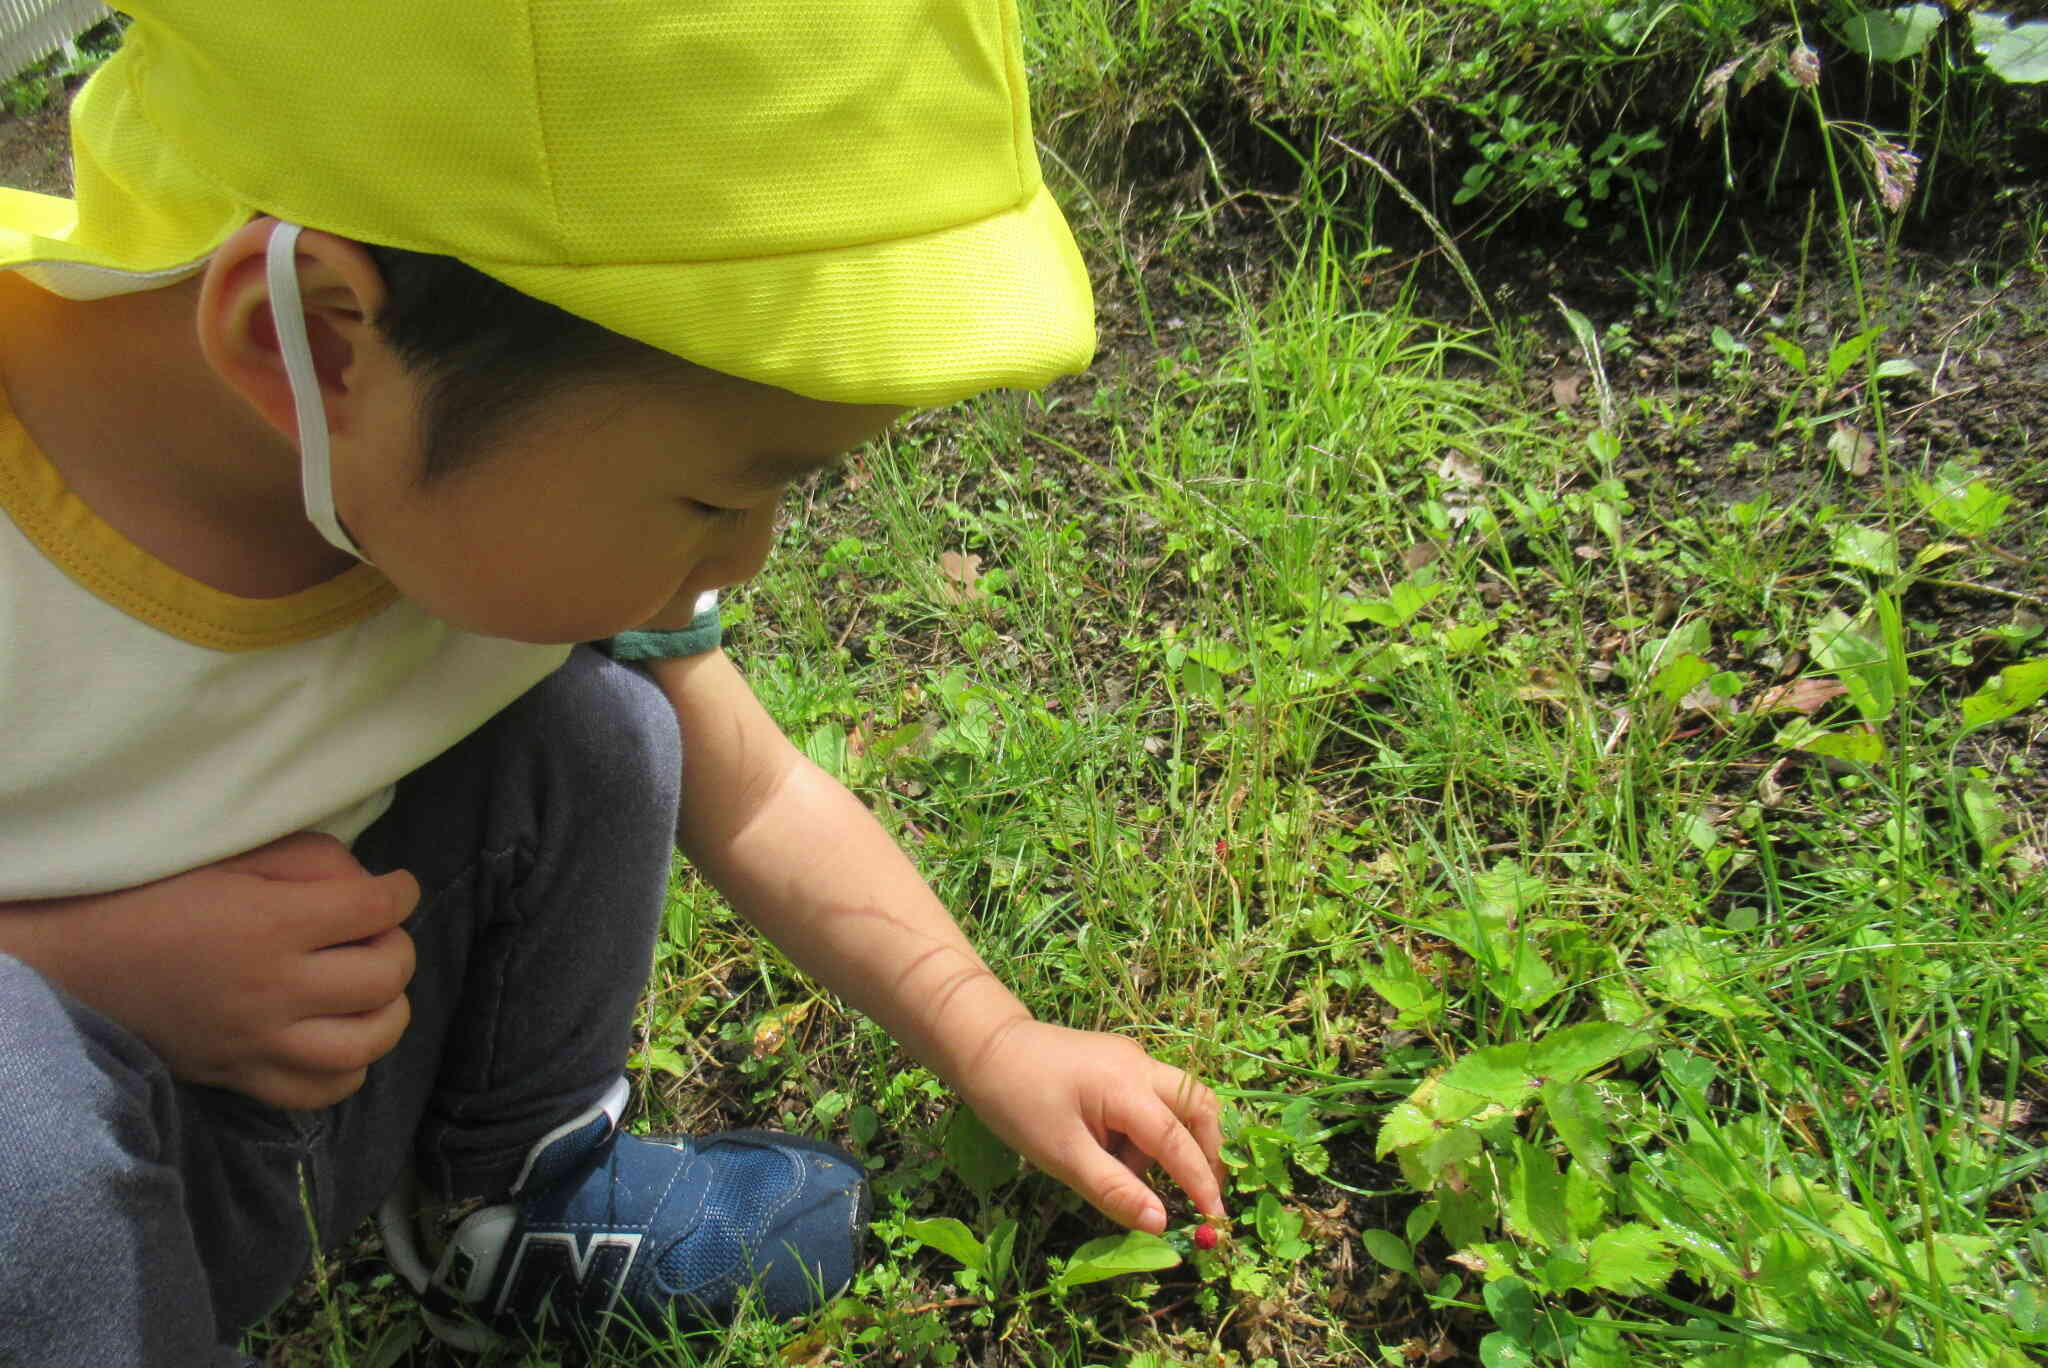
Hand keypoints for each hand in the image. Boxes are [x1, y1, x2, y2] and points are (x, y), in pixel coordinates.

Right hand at [5, 833, 417, 1108]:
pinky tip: (342, 1037)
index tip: (396, 886)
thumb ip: (307, 861)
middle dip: (399, 946)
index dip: (401, 890)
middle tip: (380, 933)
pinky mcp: (238, 1076)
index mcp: (270, 924)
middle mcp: (273, 990)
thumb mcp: (229, 855)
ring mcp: (257, 1042)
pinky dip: (348, 1068)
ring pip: (367, 1044)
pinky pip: (319, 1092)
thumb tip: (368, 884)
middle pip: (385, 976)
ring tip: (374, 989)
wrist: (71, 963)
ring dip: (388, 1011)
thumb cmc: (148, 897)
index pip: (375, 908)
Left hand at [958, 1019, 1226, 1232]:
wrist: (984, 1047)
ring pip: (1178, 1101)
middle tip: (1202, 1193)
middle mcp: (1140, 1066)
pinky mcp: (1116, 1063)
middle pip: (1200, 1105)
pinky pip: (1151, 1098)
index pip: (1178, 1141)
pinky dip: (1148, 1130)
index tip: (1216, 1219)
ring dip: (1172, 1142)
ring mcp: (1130, 1060)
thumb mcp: (1062, 1156)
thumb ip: (1114, 1189)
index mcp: (1128, 1087)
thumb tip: (1161, 1222)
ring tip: (1128, 1174)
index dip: (1201, 1181)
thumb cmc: (1017, 1101)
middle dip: (1208, 1150)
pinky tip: (1113, 1152)